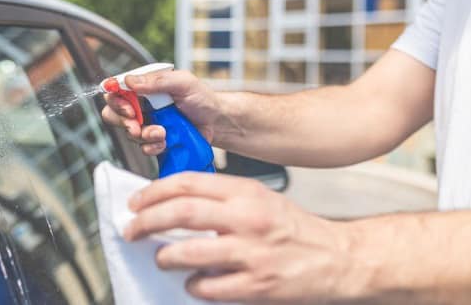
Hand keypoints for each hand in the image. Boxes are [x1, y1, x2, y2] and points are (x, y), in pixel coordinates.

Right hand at [101, 70, 221, 155]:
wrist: (216, 122)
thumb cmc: (201, 98)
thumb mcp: (183, 83)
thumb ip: (156, 81)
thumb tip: (129, 81)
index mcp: (144, 87)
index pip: (115, 90)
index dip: (114, 100)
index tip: (128, 108)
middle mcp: (141, 104)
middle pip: (113, 113)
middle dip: (123, 121)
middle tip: (136, 125)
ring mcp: (146, 123)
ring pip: (128, 133)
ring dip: (143, 135)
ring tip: (162, 133)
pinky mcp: (154, 140)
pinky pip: (142, 147)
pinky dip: (152, 146)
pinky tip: (165, 142)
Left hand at [123, 172, 355, 303]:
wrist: (338, 258)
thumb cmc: (294, 228)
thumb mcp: (259, 198)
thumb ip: (221, 197)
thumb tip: (173, 203)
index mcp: (245, 192)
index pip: (187, 183)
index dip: (153, 192)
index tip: (136, 202)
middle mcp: (247, 218)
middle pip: (181, 213)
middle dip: (147, 222)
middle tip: (133, 230)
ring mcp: (252, 253)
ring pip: (189, 252)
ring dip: (165, 256)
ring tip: (161, 258)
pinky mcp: (257, 286)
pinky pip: (209, 287)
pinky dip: (193, 285)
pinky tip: (193, 282)